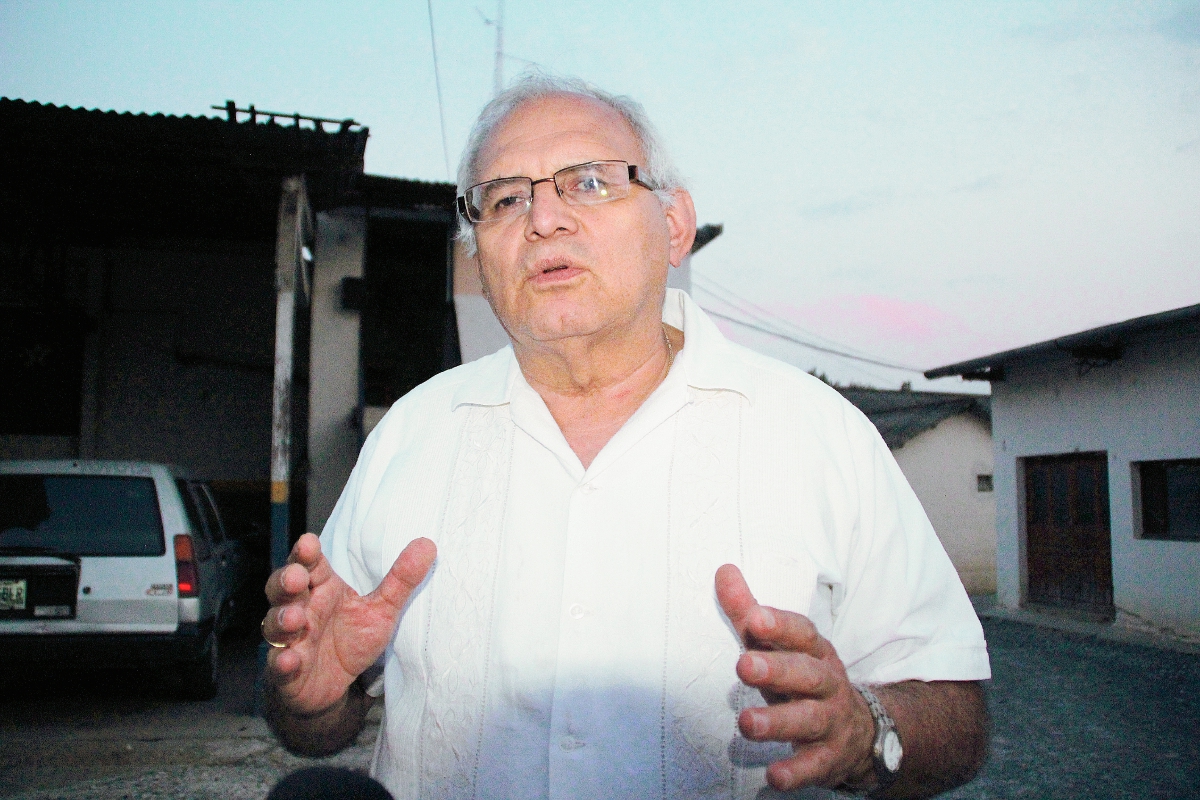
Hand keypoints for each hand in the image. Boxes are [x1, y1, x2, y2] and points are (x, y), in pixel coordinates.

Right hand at [262, 533, 436, 714]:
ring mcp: (289, 640)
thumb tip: (428, 544)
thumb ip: (401, 580)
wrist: (335, 687)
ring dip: (282, 619)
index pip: (310, 563)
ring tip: (295, 618)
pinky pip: (279, 664)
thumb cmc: (353, 639)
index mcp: (322, 587)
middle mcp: (301, 609)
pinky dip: (282, 662)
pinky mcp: (286, 670)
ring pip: (275, 624)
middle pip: (283, 588)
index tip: (309, 543)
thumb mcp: (382, 609)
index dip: (306, 553)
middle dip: (286, 580)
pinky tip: (290, 660)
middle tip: (296, 577)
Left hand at [715, 564, 875, 791]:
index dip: (780, 625)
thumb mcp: (780, 646)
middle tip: (743, 665)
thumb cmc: (802, 679)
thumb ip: (749, 613)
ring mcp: (831, 721)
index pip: (802, 633)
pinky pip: (815, 765)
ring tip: (746, 724)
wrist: (858, 731)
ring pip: (809, 719)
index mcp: (815, 651)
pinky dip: (796, 771)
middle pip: (807, 673)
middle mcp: (827, 684)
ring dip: (778, 722)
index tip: (754, 618)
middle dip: (777, 669)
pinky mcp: (829, 758)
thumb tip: (723, 571)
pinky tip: (774, 777)